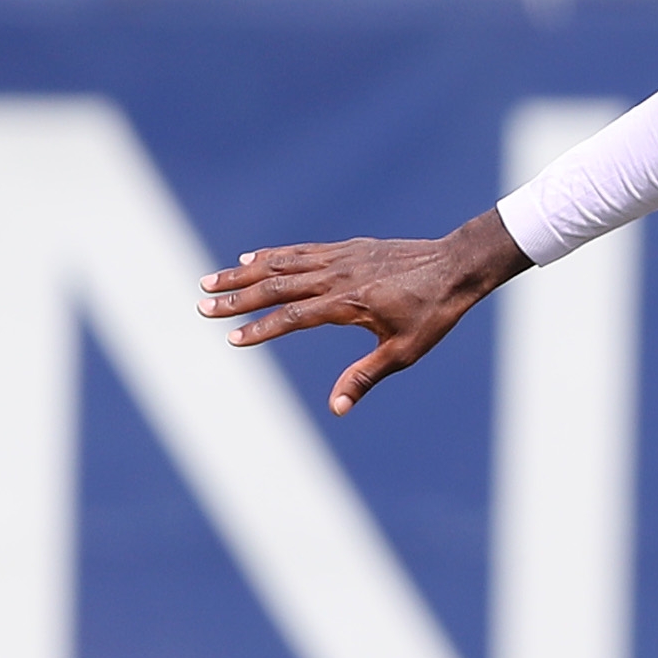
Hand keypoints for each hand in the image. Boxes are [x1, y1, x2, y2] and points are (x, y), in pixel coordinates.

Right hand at [196, 209, 530, 413]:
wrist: (457, 266)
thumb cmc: (433, 313)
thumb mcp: (404, 351)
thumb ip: (365, 377)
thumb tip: (337, 409)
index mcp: (347, 304)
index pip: (292, 318)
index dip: (260, 329)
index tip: (231, 339)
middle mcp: (336, 277)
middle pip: (275, 287)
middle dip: (236, 298)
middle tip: (200, 306)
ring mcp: (339, 259)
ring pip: (281, 264)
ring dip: (243, 273)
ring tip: (210, 280)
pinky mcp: (346, 249)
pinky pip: (300, 251)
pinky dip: (272, 254)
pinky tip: (251, 259)